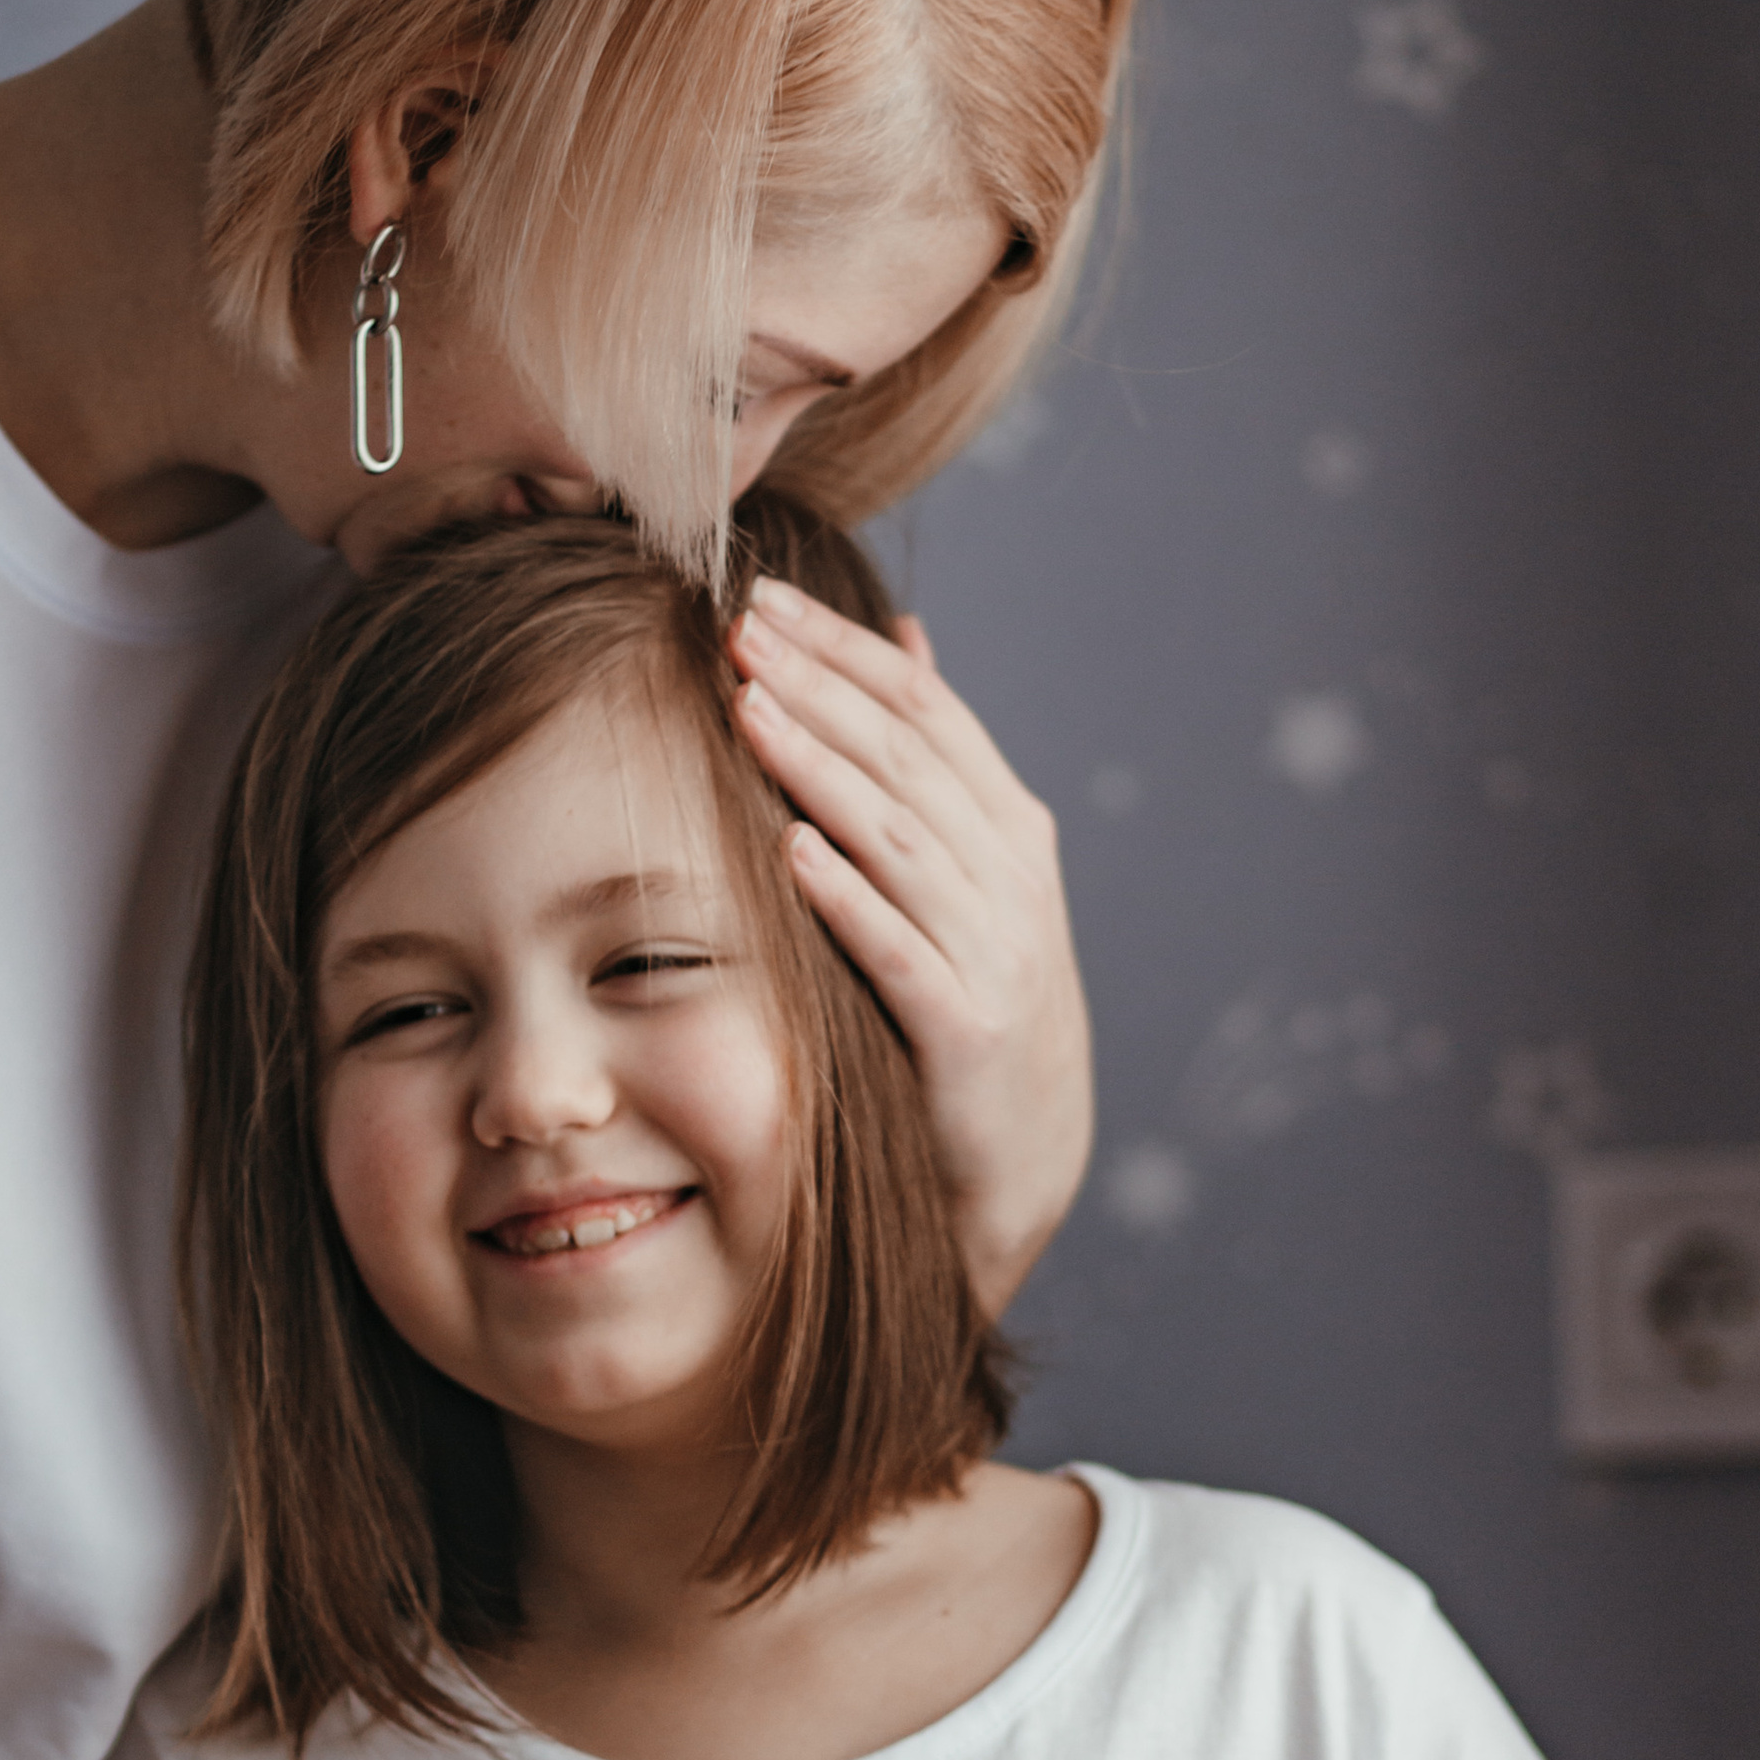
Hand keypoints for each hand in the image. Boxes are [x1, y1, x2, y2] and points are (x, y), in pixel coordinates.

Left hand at [728, 580, 1088, 1313]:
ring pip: (900, 838)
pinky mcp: (966, 1034)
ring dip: (820, 770)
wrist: (1022, 1160)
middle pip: (906, 757)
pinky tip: (789, 850)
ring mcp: (996, 954)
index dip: (843, 649)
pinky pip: (899, 952)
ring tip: (747, 711)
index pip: (923, 709)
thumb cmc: (974, 1003)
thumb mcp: (972, 876)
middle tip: (736, 631)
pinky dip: (847, 897)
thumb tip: (909, 637)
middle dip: (818, 687)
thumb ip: (937, 764)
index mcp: (1010, 828)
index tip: (761, 599)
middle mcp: (1012, 878)